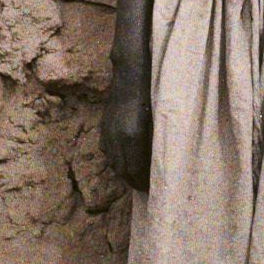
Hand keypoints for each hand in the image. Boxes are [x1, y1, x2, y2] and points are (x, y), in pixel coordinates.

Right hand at [101, 69, 152, 192]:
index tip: (154, 190)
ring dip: (124, 173)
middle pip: (123, 170)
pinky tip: (125, 160)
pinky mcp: (103, 127)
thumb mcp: (159, 119)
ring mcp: (108, 133)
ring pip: (113, 162)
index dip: (144, 183)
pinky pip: (107, 151)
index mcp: (132, 137)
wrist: (130, 73)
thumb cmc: (152, 92)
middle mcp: (117, 138)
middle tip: (146, 189)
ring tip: (137, 178)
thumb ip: (155, 142)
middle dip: (135, 182)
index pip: (136, 170)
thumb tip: (159, 163)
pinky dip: (116, 160)